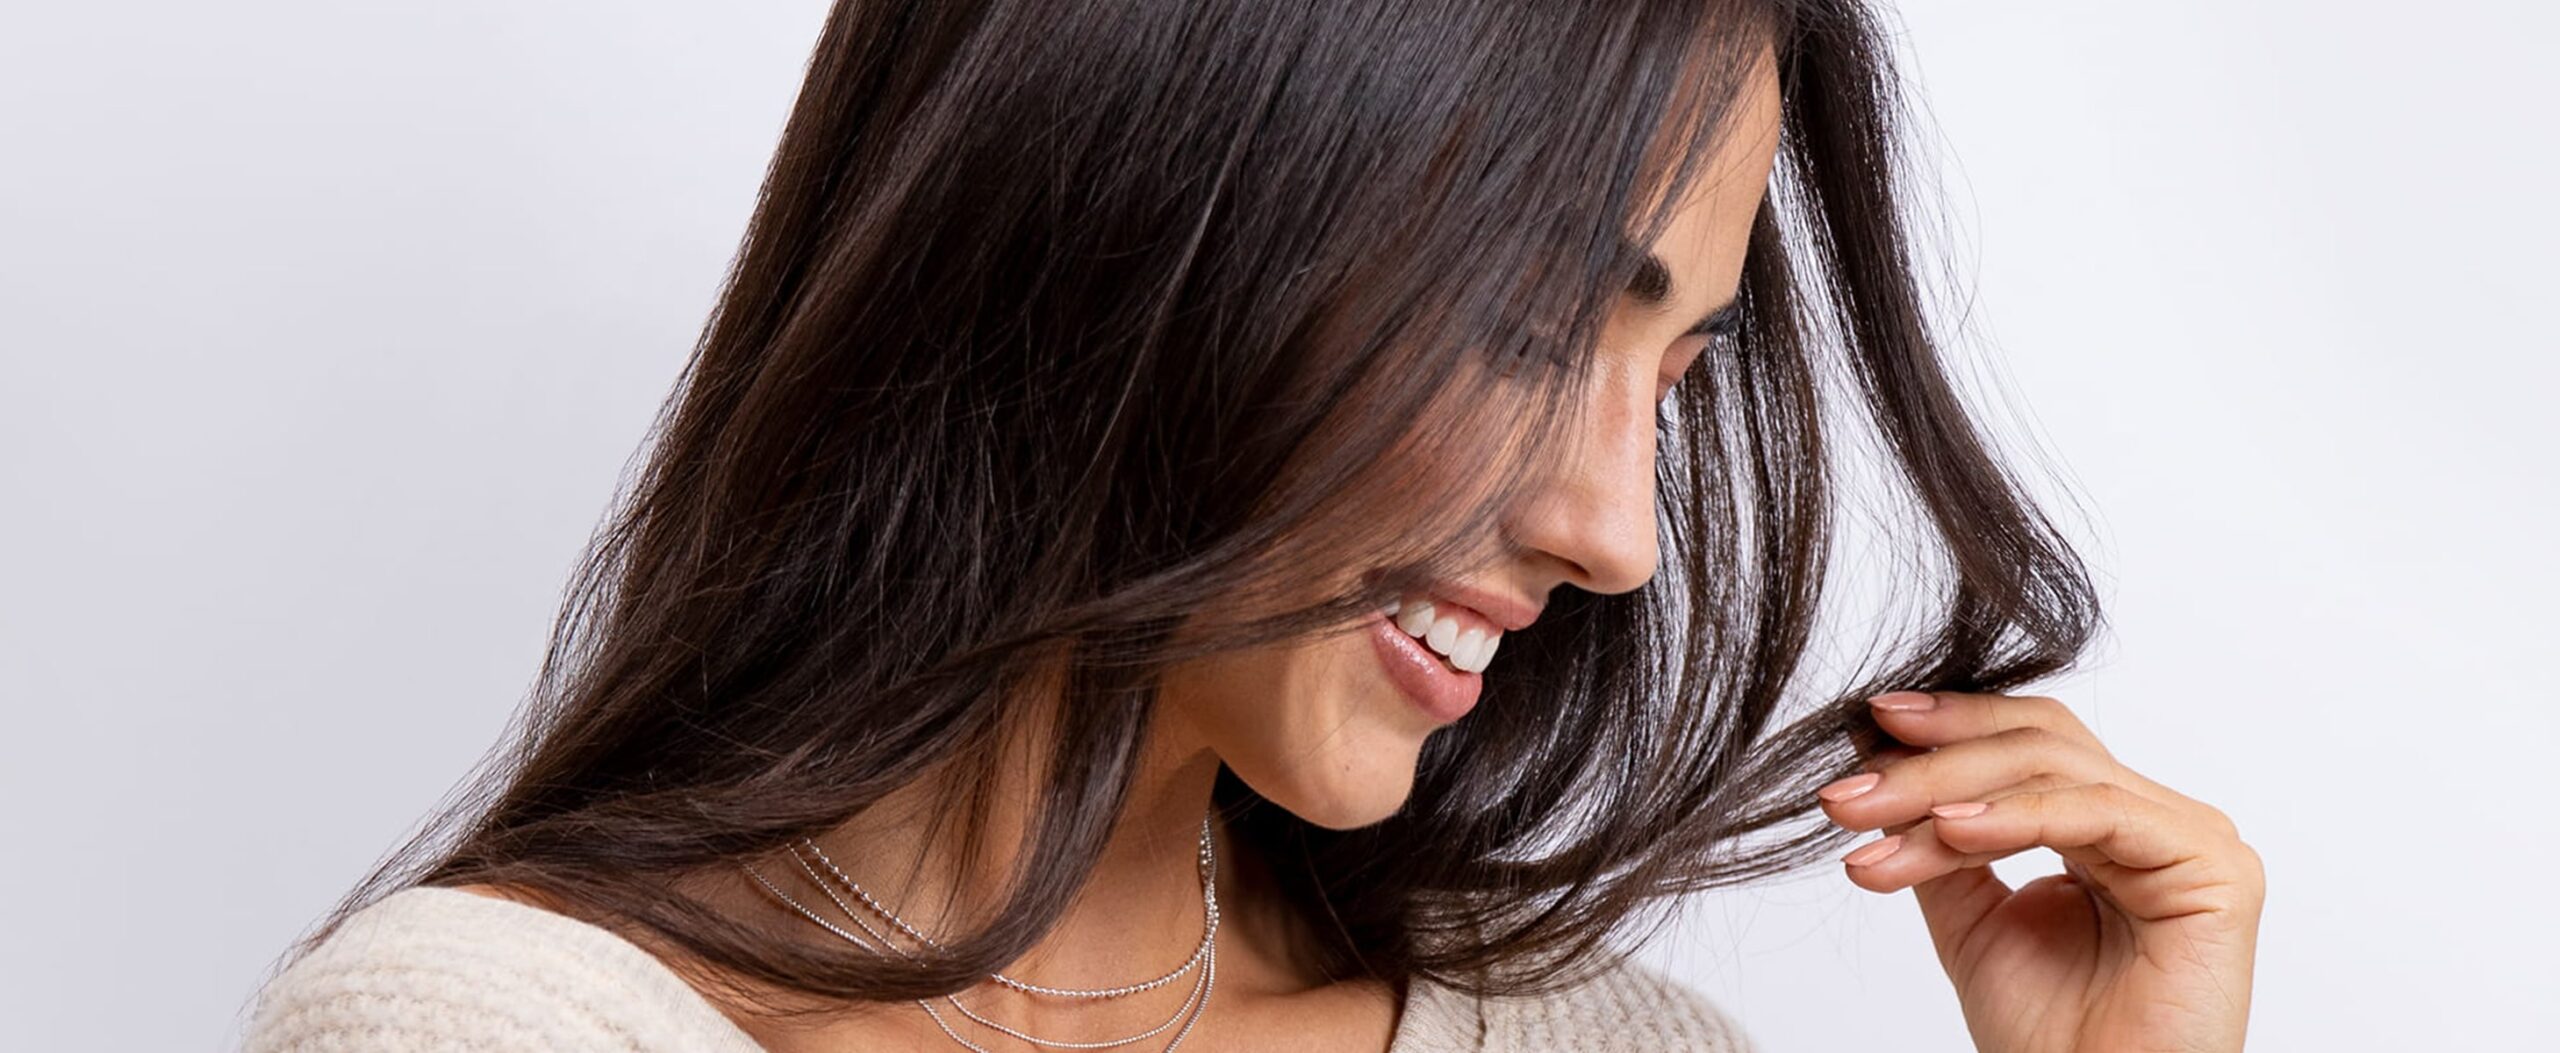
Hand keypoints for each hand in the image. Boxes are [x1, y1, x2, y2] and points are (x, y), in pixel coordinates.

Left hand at [1815, 690, 2263, 1052]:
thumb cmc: (2051, 1036)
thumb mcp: (1970, 916)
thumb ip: (1939, 840)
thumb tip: (1878, 766)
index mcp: (2109, 824)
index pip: (2030, 740)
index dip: (1951, 724)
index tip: (1865, 726)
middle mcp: (2155, 820)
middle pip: (2039, 743)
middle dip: (1931, 760)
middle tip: (1846, 792)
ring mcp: (2190, 839)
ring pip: (2057, 769)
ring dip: (1946, 789)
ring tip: (1873, 818)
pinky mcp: (2213, 868)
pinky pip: (2099, 812)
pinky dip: (2013, 814)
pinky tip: (1948, 828)